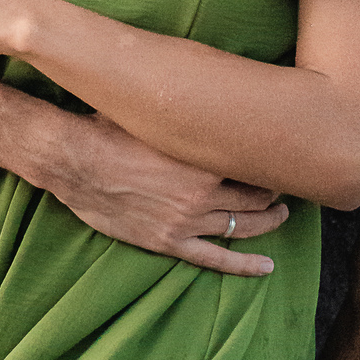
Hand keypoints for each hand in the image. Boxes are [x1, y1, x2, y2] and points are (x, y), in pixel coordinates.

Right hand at [49, 112, 287, 277]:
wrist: (75, 161)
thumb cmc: (110, 128)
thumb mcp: (155, 111)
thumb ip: (186, 112)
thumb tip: (206, 92)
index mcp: (202, 155)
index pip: (252, 161)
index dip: (269, 160)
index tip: (278, 154)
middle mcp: (202, 191)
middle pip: (255, 195)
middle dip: (273, 191)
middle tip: (285, 186)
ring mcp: (187, 220)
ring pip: (242, 226)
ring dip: (268, 222)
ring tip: (282, 216)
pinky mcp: (169, 242)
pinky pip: (216, 259)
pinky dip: (244, 266)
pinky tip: (265, 267)